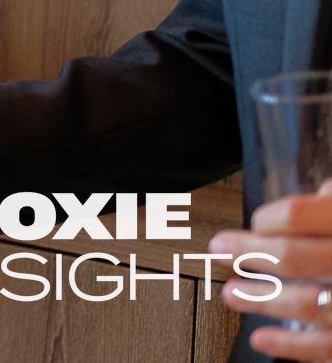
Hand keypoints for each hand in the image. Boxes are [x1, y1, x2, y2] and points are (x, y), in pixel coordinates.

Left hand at [212, 179, 331, 360]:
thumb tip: (317, 193)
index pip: (297, 215)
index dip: (269, 219)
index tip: (256, 223)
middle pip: (293, 257)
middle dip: (248, 253)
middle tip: (218, 249)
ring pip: (306, 304)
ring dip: (261, 300)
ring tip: (230, 295)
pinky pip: (326, 346)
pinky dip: (291, 345)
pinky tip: (261, 338)